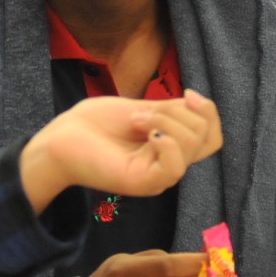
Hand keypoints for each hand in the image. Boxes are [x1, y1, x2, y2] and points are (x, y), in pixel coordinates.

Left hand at [21, 90, 222, 212]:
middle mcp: (169, 165)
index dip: (209, 112)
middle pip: (205, 136)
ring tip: (135, 120)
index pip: (213, 137)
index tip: (187, 93)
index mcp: (172, 148)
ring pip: (191, 145)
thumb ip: (173, 111)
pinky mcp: (144, 184)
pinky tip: (144, 132)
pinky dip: (164, 140)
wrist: (62, 138)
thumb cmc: (96, 124)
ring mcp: (158, 176)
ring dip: (164, 119)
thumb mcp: (145, 108)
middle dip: (176, 111)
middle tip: (140, 113)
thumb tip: (199, 103)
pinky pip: (174, 165)